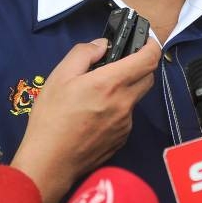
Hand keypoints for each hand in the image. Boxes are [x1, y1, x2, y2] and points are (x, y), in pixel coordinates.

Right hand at [10, 38, 159, 202]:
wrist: (50, 161)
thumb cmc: (51, 118)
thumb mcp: (59, 76)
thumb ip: (84, 53)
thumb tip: (102, 45)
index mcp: (110, 83)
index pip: (148, 59)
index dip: (151, 45)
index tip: (145, 41)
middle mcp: (124, 103)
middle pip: (148, 77)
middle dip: (140, 66)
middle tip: (119, 63)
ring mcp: (125, 123)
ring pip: (135, 97)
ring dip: (125, 88)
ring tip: (97, 93)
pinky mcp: (122, 139)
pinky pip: (127, 116)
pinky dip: (118, 108)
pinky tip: (95, 114)